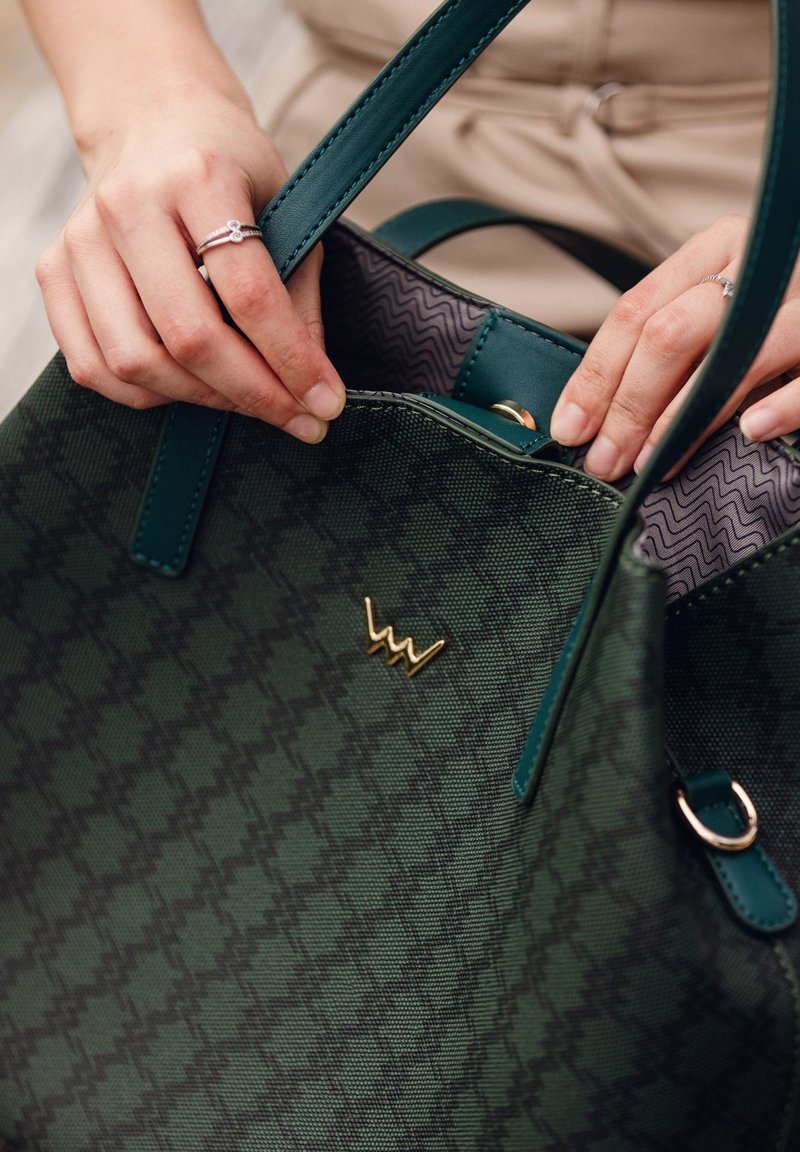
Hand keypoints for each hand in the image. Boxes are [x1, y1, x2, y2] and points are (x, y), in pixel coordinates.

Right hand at [35, 82, 344, 442]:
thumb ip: (299, 296)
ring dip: (200, 400)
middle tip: (295, 418)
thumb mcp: (286, 210)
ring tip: (245, 402)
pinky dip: (144, 394)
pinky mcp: (54, 269)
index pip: (249, 294)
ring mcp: (82, 238)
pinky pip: (92, 366)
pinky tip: (187, 389)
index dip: (292, 360)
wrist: (157, 123)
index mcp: (198, 177)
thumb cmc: (232, 170)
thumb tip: (312, 387)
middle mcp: (129, 204)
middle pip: (190, 336)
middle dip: (251, 393)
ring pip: (135, 360)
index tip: (325, 403)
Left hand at [550, 213, 799, 479]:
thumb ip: (672, 342)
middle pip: (671, 332)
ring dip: (681, 417)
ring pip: (732, 352)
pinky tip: (751, 430)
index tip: (570, 429)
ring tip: (651, 463)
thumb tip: (599, 416)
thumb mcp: (722, 307)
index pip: (636, 310)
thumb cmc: (776, 315)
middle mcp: (759, 264)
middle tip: (604, 462)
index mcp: (718, 248)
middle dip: (628, 405)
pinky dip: (782, 403)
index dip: (595, 375)